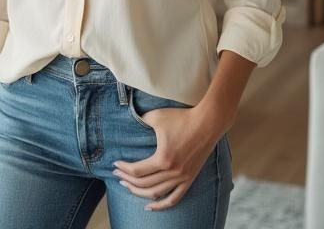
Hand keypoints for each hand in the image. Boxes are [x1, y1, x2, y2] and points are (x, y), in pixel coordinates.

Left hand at [113, 101, 233, 210]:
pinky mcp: (190, 179)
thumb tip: (128, 121)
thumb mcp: (156, 116)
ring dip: (139, 193)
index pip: (136, 171)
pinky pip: (174, 198)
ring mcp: (182, 177)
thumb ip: (140, 120)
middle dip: (127, 180)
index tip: (115, 164)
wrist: (208, 122)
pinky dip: (161, 205)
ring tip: (128, 187)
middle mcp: (172, 172)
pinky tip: (150, 206)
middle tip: (117, 175)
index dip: (123, 169)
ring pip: (156, 193)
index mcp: (163, 158)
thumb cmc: (182, 118)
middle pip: (143, 184)